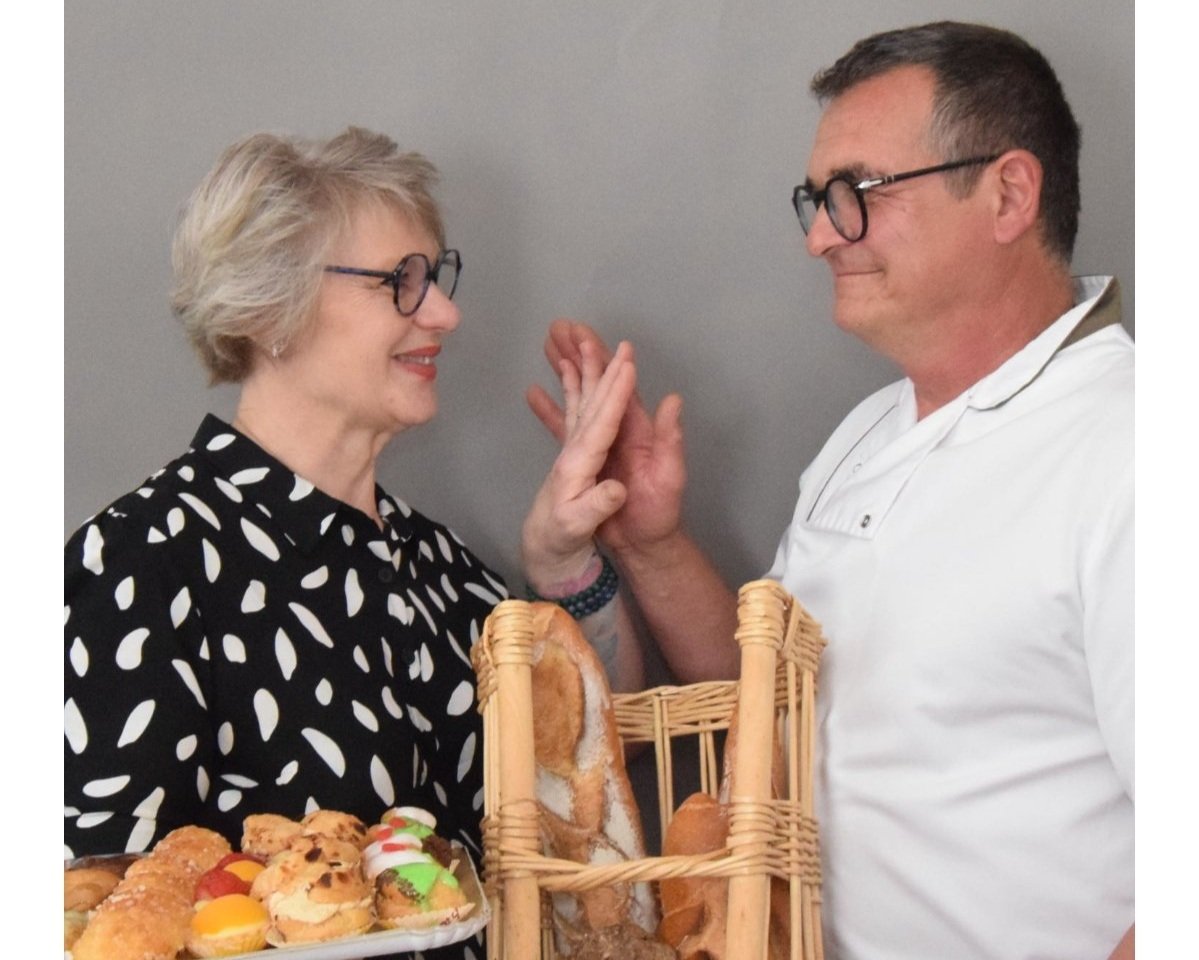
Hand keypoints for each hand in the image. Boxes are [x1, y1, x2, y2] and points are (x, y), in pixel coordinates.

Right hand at [526, 320, 686, 559]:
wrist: (641, 543)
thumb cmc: (658, 513)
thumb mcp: (669, 476)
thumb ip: (670, 440)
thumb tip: (674, 400)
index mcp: (635, 428)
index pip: (616, 384)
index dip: (602, 357)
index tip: (584, 332)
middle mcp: (616, 428)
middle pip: (595, 382)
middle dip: (579, 352)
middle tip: (559, 325)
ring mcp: (599, 441)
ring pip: (579, 396)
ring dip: (566, 370)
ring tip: (547, 344)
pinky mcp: (585, 458)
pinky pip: (565, 426)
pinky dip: (552, 407)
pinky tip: (535, 391)